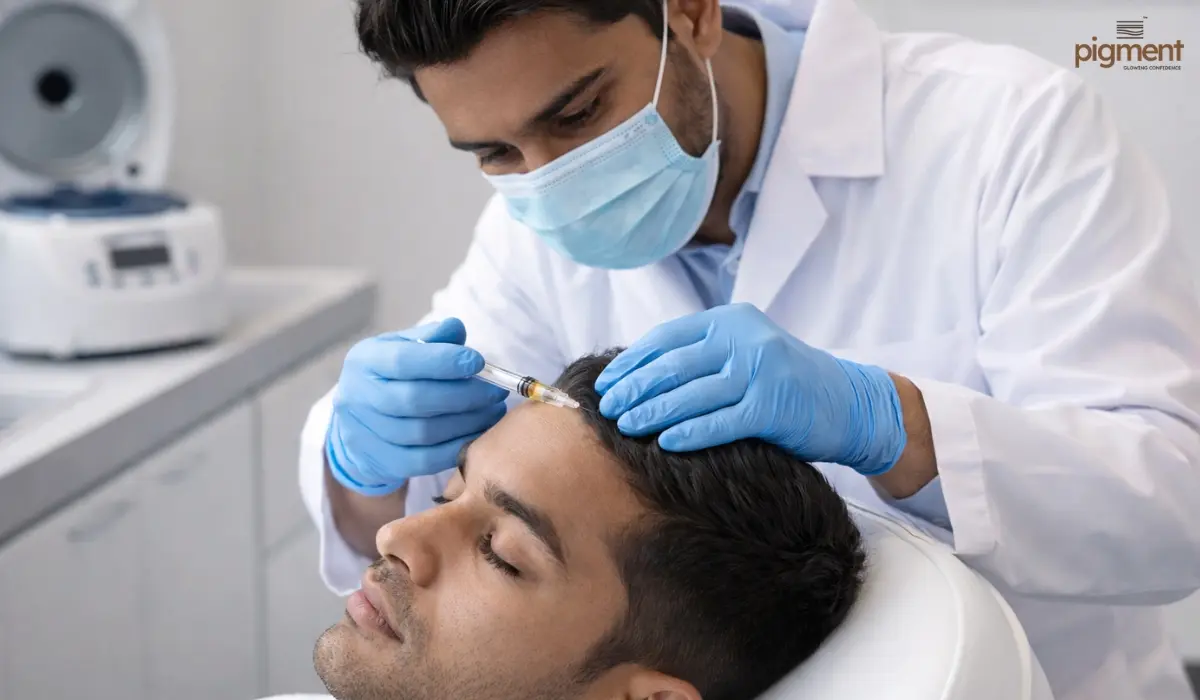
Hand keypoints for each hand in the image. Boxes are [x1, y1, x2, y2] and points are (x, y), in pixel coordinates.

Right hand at [326, 318, 508, 494]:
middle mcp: (358, 397)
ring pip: (422, 433)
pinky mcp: (381, 462)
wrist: (361, 422)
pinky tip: (477, 434)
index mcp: (365, 361)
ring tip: (492, 411)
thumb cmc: (393, 376)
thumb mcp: (404, 347)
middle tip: (495, 391)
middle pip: (415, 399)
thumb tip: (456, 329)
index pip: (403, 360)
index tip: (478, 362)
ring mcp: (365, 433)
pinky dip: (455, 448)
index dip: (444, 361)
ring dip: (466, 423)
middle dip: (463, 395)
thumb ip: (432, 338)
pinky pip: (424, 461)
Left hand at [595, 303, 906, 474]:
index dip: (633, 362)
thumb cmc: (786, 383)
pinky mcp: (773, 406)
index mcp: (731, 320)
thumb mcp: (744, 353)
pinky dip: (690, 433)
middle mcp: (744, 339)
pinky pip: (721, 422)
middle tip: (606, 409)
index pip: (668, 338)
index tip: (606, 383)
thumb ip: (703, 357)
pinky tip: (665, 443)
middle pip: (674, 364)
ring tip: (625, 426)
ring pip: (692, 394)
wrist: (850, 402)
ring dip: (653, 412)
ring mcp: (760, 370)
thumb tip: (639, 378)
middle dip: (635, 388)